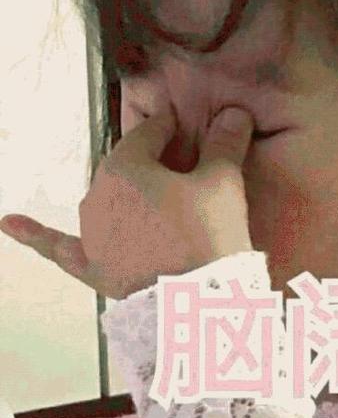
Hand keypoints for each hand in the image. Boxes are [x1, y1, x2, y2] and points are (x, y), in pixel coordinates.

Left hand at [0, 106, 254, 298]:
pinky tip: (11, 222)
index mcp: (125, 167)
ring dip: (126, 191)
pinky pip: (60, 246)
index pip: (149, 132)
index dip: (171, 126)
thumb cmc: (207, 233)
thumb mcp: (223, 182)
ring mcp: (91, 233)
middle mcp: (98, 194)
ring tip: (152, 192)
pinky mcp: (91, 266)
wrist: (194, 305)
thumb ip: (225, 144)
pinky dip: (36, 235)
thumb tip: (234, 112)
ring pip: (107, 199)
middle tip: (183, 162)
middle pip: (128, 165)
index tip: (187, 124)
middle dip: (153, 159)